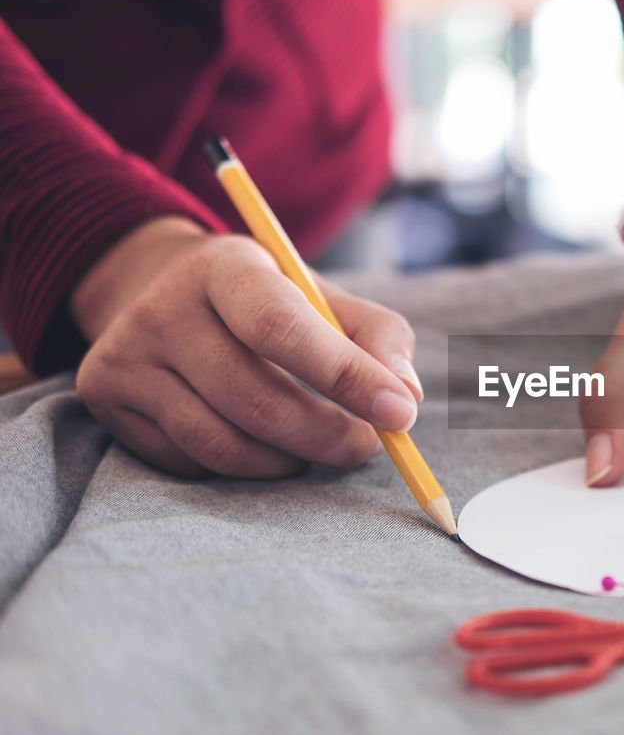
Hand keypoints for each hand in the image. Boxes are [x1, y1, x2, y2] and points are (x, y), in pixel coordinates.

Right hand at [72, 217, 422, 477]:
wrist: (159, 290)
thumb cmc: (266, 302)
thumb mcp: (321, 296)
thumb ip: (378, 337)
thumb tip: (406, 396)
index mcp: (225, 268)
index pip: (282, 328)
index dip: (346, 377)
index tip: (399, 414)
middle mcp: (162, 308)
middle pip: (254, 399)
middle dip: (328, 436)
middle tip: (367, 447)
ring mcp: (124, 357)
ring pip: (222, 443)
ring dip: (288, 459)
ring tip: (316, 445)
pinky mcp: (106, 401)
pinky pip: (191, 462)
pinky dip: (243, 466)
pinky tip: (262, 443)